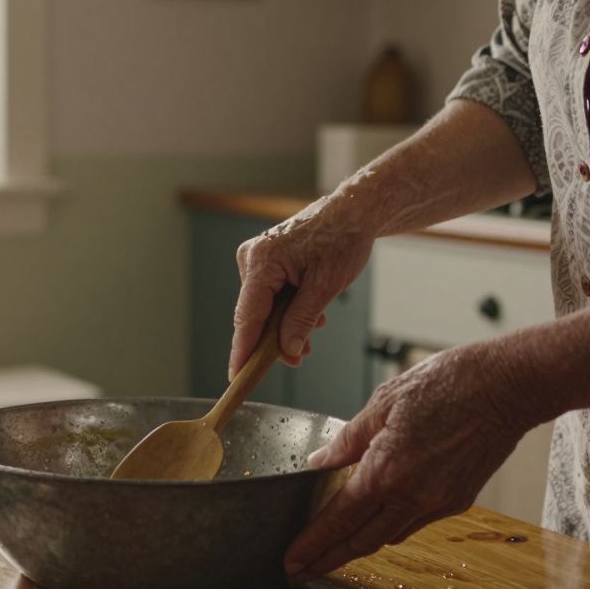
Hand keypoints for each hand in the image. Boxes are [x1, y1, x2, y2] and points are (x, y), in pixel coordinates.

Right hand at [230, 197, 374, 379]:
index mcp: (262, 261)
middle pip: (253, 314)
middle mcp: (252, 258)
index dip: (243, 350)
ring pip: (263, 307)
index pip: (247, 316)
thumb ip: (301, 320)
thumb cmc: (342, 240)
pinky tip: (310, 313)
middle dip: (274, 338)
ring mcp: (256, 258)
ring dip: (285, 323)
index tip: (236, 377)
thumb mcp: (325, 287)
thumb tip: (287, 351)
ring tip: (314, 329)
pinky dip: (287, 309)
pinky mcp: (265, 260)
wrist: (353, 211)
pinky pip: (269, 295)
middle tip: (298, 358)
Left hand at [283, 343, 539, 581]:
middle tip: (303, 571)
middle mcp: (414, 496)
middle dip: (329, 559)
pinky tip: (380, 511)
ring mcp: (440, 502)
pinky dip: (393, 522)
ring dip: (361, 542)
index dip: (313, 545)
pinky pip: (416, 521)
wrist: (507, 386)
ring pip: (391, 534)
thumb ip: (347, 440)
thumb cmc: (447, 383)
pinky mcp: (460, 500)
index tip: (292, 562)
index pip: (339, 520)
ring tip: (335, 542)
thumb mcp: (383, 402)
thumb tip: (318, 463)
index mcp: (387, 471)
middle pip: (363, 542)